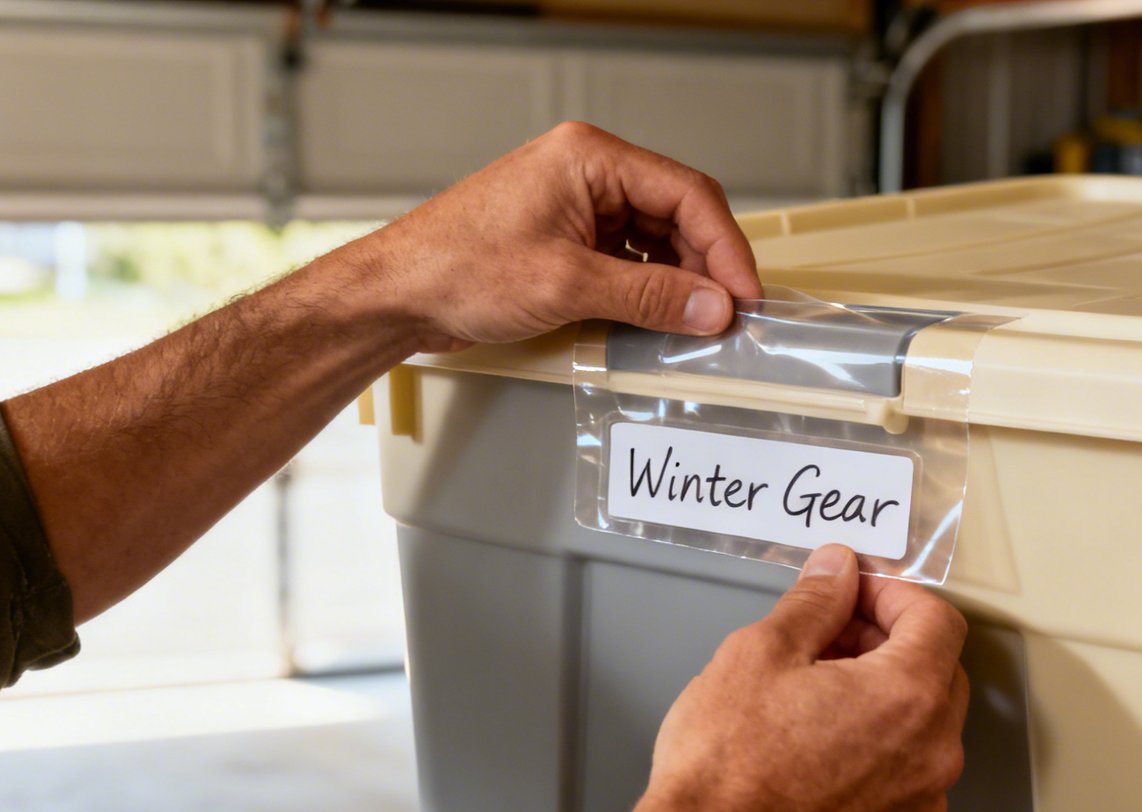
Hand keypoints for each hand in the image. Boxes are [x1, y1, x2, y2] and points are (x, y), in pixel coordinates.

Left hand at [348, 121, 762, 351]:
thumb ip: (648, 296)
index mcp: (590, 157)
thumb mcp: (566, 285)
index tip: (744, 293)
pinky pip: (626, 261)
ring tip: (694, 323)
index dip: (725, 246)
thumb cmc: (454, 267)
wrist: (396, 294)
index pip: (686, 193)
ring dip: (677, 282)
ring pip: (654, 242)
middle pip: (676, 216)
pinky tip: (657, 319)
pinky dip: (647, 290)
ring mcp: (576, 208)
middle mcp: (588, 174)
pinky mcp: (565, 241)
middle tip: (726, 316)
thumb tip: (711, 306)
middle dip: (704, 267)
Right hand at [562, 545, 969, 811]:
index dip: (893, 592)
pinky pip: (903, 770)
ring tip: (814, 687)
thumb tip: (836, 573)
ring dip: (882, 691)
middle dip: (889, 639)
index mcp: (907, 697)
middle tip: (831, 631)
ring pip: (922, 723)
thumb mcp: (761, 653)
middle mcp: (929, 754)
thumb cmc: (726, 769)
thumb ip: (814, 602)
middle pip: (938, 670)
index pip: (937, 619)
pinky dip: (876, 741)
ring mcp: (915, 802)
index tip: (856, 590)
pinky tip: (818, 736)